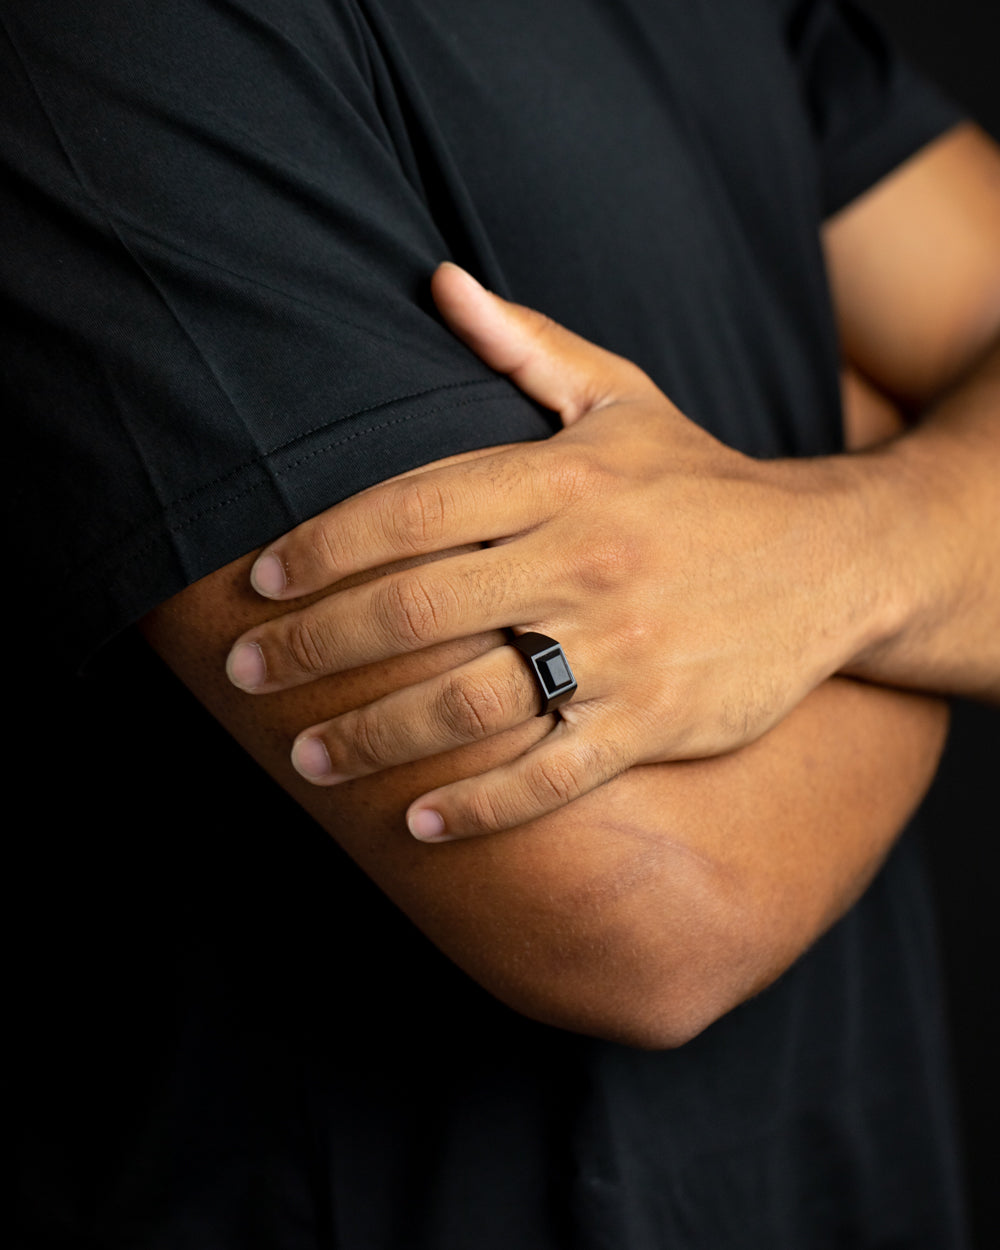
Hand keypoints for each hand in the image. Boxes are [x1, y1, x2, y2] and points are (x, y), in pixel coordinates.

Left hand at [227, 264, 873, 839]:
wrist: (833, 561)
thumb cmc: (705, 481)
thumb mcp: (625, 397)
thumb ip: (527, 346)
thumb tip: (438, 282)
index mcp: (565, 478)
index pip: (411, 509)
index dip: (320, 546)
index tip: (259, 580)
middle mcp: (586, 562)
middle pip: (415, 611)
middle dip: (312, 647)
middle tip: (245, 673)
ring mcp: (622, 650)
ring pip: (469, 704)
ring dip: (372, 737)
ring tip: (305, 757)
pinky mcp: (657, 722)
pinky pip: (552, 776)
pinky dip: (480, 806)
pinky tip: (418, 823)